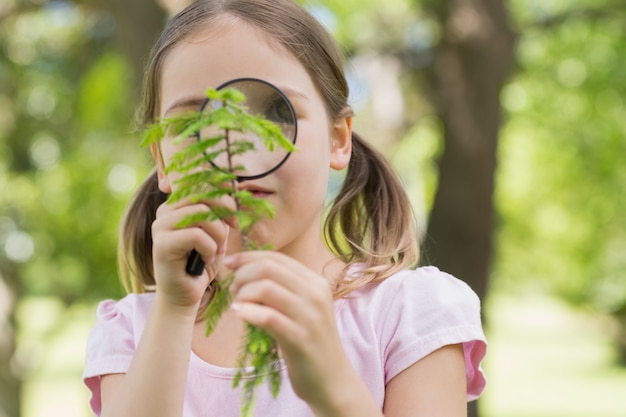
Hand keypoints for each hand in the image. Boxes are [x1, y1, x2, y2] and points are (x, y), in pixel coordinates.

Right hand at [151, 197, 235, 310]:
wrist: (184, 294)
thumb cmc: (202, 263)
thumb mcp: (216, 232)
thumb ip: (219, 212)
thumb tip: (231, 189)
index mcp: (177, 204)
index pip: (200, 182)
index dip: (222, 190)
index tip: (235, 208)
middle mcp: (165, 211)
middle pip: (202, 193)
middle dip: (225, 210)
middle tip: (233, 228)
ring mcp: (160, 226)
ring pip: (202, 213)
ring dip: (218, 233)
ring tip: (216, 249)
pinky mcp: (162, 245)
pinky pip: (197, 235)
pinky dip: (210, 248)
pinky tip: (206, 259)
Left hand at [225, 251, 353, 409]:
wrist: (333, 380)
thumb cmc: (310, 342)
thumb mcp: (303, 308)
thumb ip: (284, 289)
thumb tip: (248, 271)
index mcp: (316, 282)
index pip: (277, 258)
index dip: (248, 257)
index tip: (229, 263)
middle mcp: (315, 294)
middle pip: (269, 268)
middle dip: (242, 274)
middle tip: (233, 289)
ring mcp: (310, 316)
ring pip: (265, 288)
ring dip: (243, 293)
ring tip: (238, 305)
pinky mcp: (300, 339)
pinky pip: (267, 317)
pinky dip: (248, 312)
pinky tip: (240, 315)